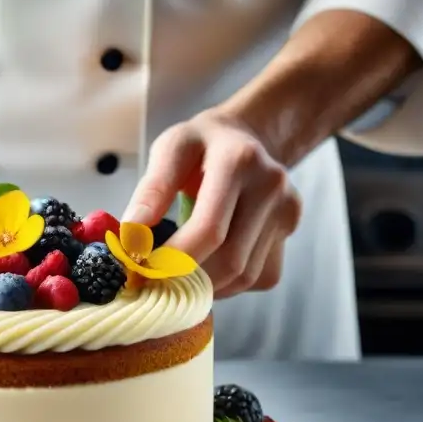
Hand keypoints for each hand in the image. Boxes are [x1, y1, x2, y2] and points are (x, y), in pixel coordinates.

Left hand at [122, 110, 300, 298]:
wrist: (245, 136)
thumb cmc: (200, 146)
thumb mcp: (169, 150)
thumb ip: (151, 192)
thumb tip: (132, 238)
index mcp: (238, 160)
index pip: (209, 229)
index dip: (175, 260)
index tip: (145, 273)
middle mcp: (271, 186)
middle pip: (231, 261)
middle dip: (189, 280)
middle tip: (157, 281)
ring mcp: (287, 210)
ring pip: (245, 276)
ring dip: (208, 285)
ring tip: (181, 270)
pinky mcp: (291, 230)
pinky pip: (260, 276)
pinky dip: (230, 283)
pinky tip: (211, 262)